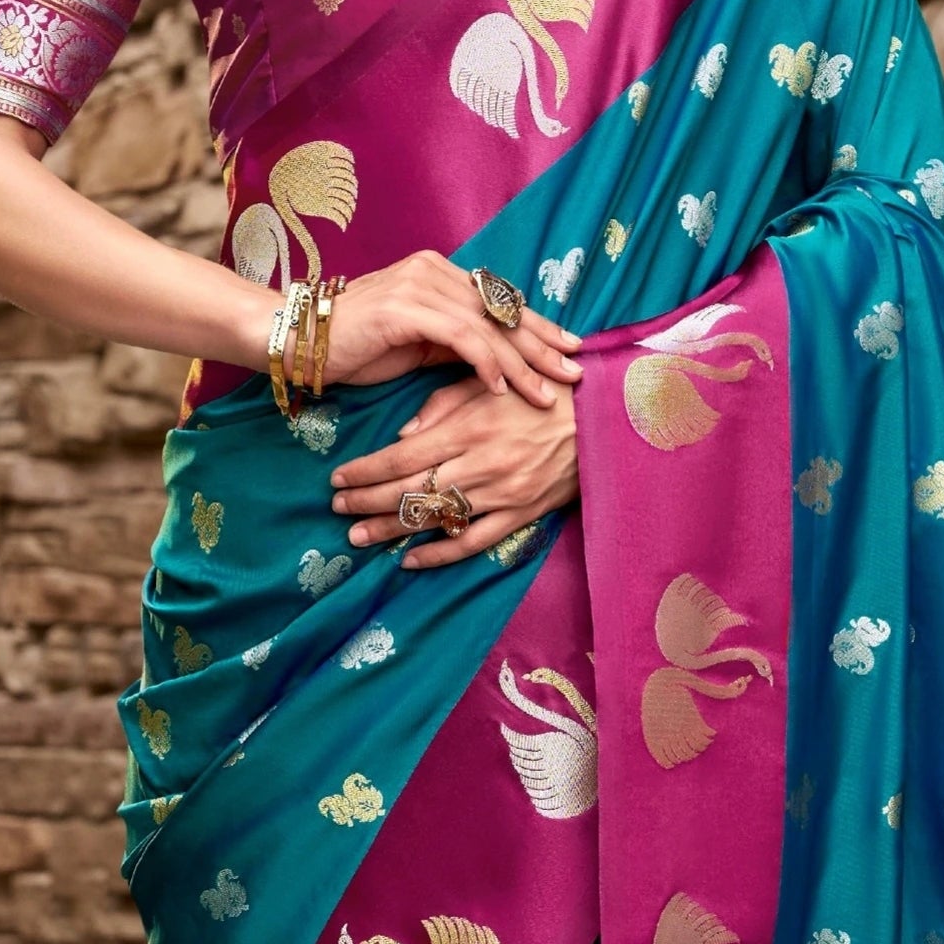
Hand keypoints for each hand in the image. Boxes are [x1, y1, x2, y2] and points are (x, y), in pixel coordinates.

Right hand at [319, 251, 580, 413]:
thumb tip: (497, 361)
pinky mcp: (406, 307)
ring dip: (522, 363)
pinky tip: (502, 387)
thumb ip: (454, 344)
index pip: (499, 301)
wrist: (300, 341)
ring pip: (488, 326)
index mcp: (437, 272)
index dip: (537, 326)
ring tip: (547, 392)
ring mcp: (420, 285)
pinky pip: (460, 337)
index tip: (569, 350)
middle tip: (576, 370)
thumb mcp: (416, 345)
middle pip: (501, 310)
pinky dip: (486, 363)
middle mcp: (433, 270)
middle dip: (543, 343)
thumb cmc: (355, 346)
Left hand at [332, 375, 580, 570]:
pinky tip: (410, 560)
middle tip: (337, 510)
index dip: (365, 470)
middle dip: (367, 501)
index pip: (402, 456)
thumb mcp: (490, 383)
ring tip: (359, 537)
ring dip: (392, 530)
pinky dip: (440, 554)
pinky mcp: (522, 514)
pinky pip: (474, 542)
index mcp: (470, 426)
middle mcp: (482, 464)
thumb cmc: (542, 393)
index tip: (338, 478)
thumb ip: (442, 405)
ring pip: (435, 519)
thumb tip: (401, 437)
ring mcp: (502, 494)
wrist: (606, 419)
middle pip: (410, 490)